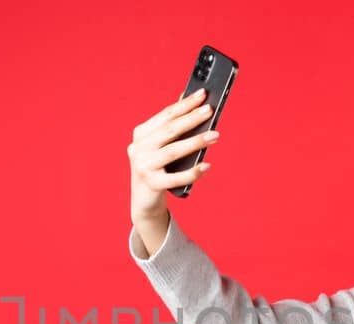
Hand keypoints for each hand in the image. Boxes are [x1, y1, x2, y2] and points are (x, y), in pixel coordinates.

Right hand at [127, 87, 219, 221]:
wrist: (144, 200)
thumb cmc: (159, 167)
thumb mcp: (162, 146)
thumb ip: (174, 127)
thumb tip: (196, 105)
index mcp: (141, 134)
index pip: (166, 115)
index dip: (184, 104)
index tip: (202, 94)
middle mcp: (138, 148)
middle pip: (169, 130)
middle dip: (191, 119)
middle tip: (210, 110)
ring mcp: (143, 166)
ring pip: (173, 151)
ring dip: (196, 142)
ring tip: (215, 135)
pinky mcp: (151, 184)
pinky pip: (176, 178)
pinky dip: (192, 172)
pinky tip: (206, 165)